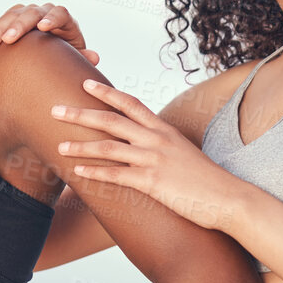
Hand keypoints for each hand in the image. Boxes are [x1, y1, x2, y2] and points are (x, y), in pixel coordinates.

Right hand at [0, 3, 98, 64]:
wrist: (49, 54)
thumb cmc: (65, 57)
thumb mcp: (74, 58)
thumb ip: (82, 57)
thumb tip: (94, 57)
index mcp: (65, 21)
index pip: (60, 13)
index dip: (52, 19)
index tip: (43, 28)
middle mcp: (46, 13)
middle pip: (33, 12)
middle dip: (20, 25)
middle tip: (10, 39)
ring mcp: (28, 14)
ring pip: (14, 15)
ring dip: (1, 29)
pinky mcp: (14, 18)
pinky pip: (3, 21)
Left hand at [51, 79, 238, 230]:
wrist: (228, 198)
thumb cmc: (207, 180)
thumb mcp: (184, 154)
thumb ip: (164, 147)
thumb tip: (148, 147)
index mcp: (164, 130)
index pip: (131, 104)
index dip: (106, 93)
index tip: (85, 84)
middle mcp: (157, 140)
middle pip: (111, 121)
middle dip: (81, 114)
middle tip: (55, 109)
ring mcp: (154, 160)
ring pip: (109, 147)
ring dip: (81, 145)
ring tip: (59, 145)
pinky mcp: (153, 182)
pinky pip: (117, 175)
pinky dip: (95, 172)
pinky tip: (77, 171)